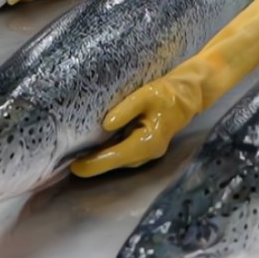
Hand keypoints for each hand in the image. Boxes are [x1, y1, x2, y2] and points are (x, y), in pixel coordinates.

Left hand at [70, 0, 258, 177]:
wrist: (192, 92)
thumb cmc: (170, 91)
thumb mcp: (147, 94)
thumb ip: (126, 109)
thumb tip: (105, 124)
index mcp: (149, 141)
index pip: (116, 156)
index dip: (94, 164)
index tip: (74, 166)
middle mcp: (149, 151)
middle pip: (115, 162)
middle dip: (93, 164)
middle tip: (66, 161)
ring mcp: (149, 150)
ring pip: (119, 159)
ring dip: (100, 159)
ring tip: (76, 155)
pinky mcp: (147, 144)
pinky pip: (124, 151)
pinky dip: (109, 151)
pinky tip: (95, 146)